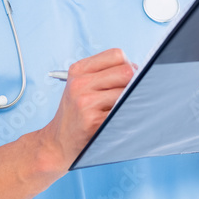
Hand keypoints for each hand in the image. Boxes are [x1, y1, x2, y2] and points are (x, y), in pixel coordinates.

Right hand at [39, 48, 136, 168]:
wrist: (58, 143)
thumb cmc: (77, 113)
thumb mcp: (81, 86)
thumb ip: (106, 73)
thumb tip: (140, 70)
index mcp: (78, 70)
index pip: (117, 55)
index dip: (128, 65)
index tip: (127, 78)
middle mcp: (80, 83)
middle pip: (126, 71)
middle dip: (133, 82)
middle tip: (129, 95)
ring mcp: (85, 102)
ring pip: (127, 92)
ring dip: (130, 101)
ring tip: (120, 109)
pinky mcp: (93, 121)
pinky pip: (123, 112)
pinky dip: (127, 115)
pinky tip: (118, 120)